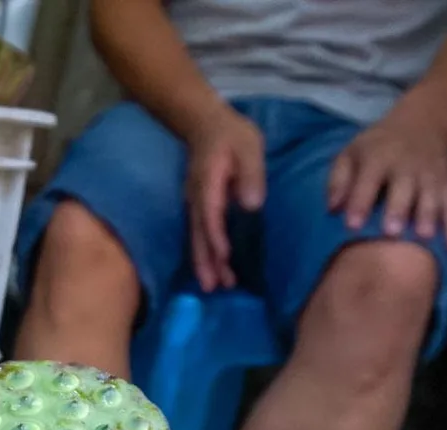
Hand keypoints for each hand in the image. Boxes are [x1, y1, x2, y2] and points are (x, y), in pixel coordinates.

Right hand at [183, 107, 265, 290]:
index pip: (210, 214)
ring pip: (197, 238)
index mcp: (208, 183)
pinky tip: (212, 270)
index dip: (216, 236)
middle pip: (198, 234)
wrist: (205, 124)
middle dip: (205, 261)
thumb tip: (252, 204)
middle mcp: (196, 199)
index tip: (224, 256)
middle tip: (213, 287)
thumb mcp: (248, 146)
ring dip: (204, 263)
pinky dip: (204, 254)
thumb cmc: (231, 134)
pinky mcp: (199, 208)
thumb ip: (250, 173)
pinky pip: (199, 235)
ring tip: (213, 287)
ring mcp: (194, 205)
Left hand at [328, 112, 446, 249]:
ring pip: (432, 197)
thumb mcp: (350, 154)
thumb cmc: (376, 148)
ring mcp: (431, 175)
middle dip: (399, 209)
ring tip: (424, 239)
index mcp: (379, 157)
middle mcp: (408, 166)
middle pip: (404, 188)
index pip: (369, 180)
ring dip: (429, 217)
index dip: (360, 202)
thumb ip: (339, 180)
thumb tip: (332, 208)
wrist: (420, 125)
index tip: (352, 225)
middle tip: (392, 233)